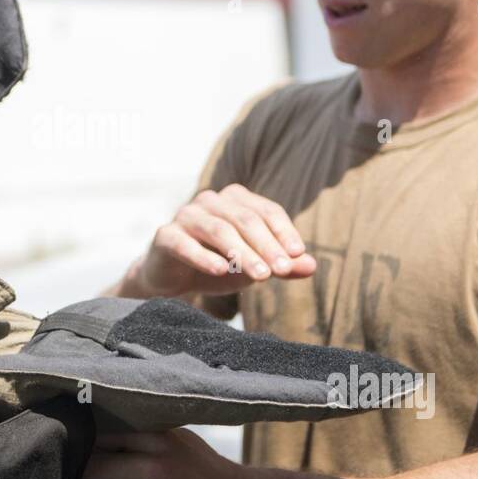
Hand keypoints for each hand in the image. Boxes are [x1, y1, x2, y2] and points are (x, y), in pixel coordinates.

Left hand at [70, 430, 249, 478]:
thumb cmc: (205, 472)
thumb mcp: (181, 441)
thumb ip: (147, 435)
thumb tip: (102, 429)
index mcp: (159, 441)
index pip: (103, 436)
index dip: (81, 444)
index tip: (67, 450)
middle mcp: (156, 469)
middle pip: (92, 469)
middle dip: (72, 478)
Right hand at [123, 184, 315, 296]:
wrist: (173, 279)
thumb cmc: (218, 265)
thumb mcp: (254, 266)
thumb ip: (282, 265)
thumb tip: (312, 265)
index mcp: (235, 200)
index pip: (266, 210)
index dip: (284, 231)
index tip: (297, 254)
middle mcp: (210, 200)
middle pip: (245, 220)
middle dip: (267, 246)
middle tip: (282, 270)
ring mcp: (186, 215)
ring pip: (219, 230)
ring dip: (242, 253)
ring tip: (261, 276)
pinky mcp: (165, 235)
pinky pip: (185, 244)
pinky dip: (204, 257)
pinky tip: (220, 270)